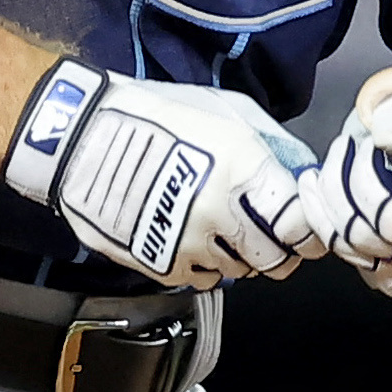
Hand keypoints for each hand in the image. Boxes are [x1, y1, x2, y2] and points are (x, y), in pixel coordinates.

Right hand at [50, 77, 322, 285]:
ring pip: (241, 272)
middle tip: (268, 232)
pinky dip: (207, 265)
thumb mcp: (226, 111)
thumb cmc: (155, 117)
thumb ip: (270, 146)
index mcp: (241, 168)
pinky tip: (193, 235)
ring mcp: (188, 243)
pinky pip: (204, 280)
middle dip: (279, 248)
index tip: (305, 229)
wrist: (83, 140)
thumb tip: (299, 175)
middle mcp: (219, 212)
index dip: (307, 231)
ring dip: (239, 254)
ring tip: (220, 224)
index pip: (298, 224)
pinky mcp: (161, 264)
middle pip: (275, 258)